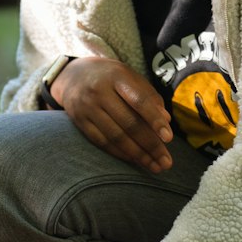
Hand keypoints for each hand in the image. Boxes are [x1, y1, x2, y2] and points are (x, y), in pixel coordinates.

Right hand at [53, 58, 172, 173]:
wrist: (72, 75)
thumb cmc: (111, 77)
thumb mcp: (130, 77)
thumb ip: (149, 96)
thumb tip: (166, 120)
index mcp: (117, 77)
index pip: (139, 100)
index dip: (154, 120)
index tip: (169, 138)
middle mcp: (100, 92)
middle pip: (128, 123)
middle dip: (150, 145)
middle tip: (166, 162)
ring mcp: (87, 108)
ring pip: (115, 136)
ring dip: (137, 155)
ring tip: (154, 166)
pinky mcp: (80, 122)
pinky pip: (102, 142)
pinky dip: (120, 153)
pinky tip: (135, 160)